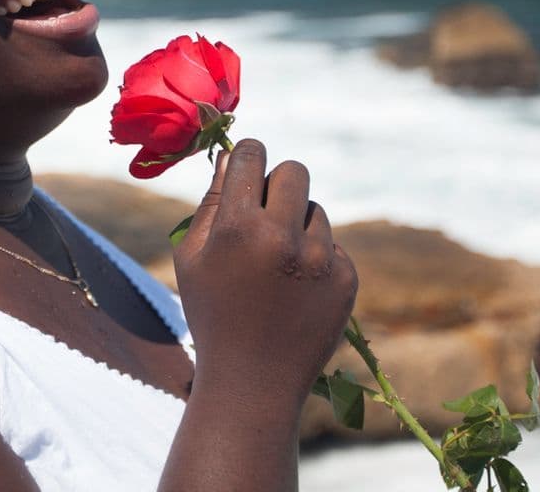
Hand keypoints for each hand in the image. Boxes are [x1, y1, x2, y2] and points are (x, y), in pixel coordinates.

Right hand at [174, 139, 357, 409]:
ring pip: (314, 210)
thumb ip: (212, 202)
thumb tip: (232, 155)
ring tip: (276, 265)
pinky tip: (296, 290)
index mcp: (238, 228)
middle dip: (277, 181)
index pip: (252, 157)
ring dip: (296, 224)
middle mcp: (283, 237)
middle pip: (294, 171)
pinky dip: (316, 258)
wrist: (253, 385)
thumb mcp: (192, 257)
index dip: (247, 155)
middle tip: (264, 207)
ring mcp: (320, 260)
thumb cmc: (212, 314)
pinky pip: (333, 245)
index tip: (246, 162)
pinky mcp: (346, 281)